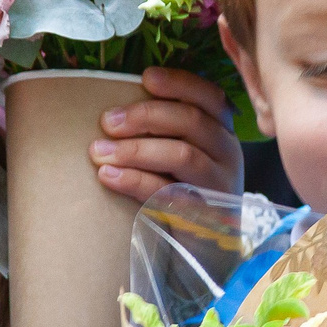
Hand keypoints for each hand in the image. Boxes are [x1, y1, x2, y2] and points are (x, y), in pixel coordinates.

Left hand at [89, 67, 243, 202]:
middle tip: (107, 121)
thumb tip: (118, 106)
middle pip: (191, 121)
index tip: (145, 77)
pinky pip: (168, 192)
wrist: (205, 249)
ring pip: (182, 155)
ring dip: (135, 149)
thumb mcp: (185, 155)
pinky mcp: (203, 216)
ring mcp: (219, 185)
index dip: (179, 83)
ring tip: (98, 151)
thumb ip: (167, 130)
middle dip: (145, 116)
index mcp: (223, 131)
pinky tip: (107, 175)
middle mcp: (228, 154)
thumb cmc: (185, 192)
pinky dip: (134, 181)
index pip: (209, 96)